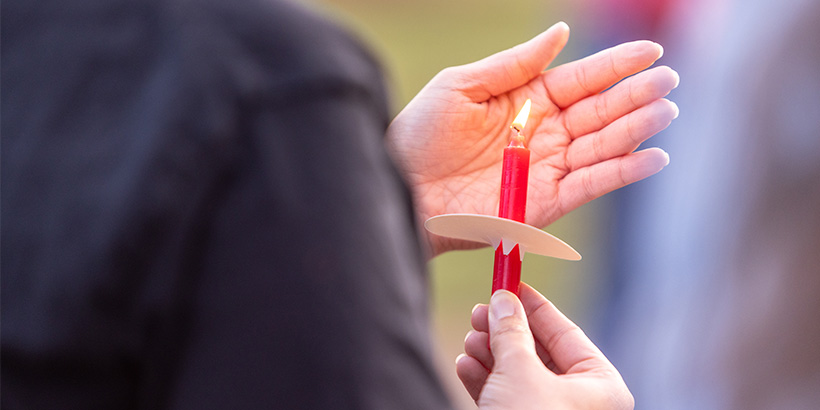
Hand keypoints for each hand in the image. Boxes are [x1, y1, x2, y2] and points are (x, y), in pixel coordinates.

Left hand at [386, 22, 678, 255]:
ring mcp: (548, 167)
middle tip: (668, 81)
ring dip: (635, 130)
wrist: (402, 186)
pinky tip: (652, 157)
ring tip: (665, 112)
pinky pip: (590, 184)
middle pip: (600, 111)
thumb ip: (515, 63)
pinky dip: (622, 172)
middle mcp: (545, 132)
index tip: (650, 51)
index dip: (615, 65)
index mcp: (528, 99)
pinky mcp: (545, 202)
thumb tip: (561, 32)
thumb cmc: (422, 132)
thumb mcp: (463, 85)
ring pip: (602, 145)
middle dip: (635, 95)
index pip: (582, 79)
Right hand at [456, 283, 632, 408]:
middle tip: (481, 310)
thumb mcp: (520, 371)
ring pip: (519, 374)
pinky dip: (485, 380)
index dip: (534, 305)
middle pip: (540, 352)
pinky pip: (507, 397)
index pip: (566, 332)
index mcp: (601, 386)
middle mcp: (581, 402)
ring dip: (490, 354)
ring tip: (470, 338)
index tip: (509, 282)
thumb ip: (511, 331)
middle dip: (506, 331)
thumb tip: (503, 299)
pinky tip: (465, 364)